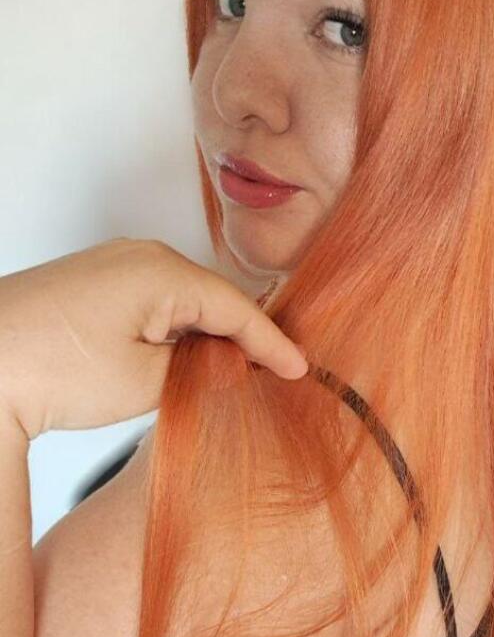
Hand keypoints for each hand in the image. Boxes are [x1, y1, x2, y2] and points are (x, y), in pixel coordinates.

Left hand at [0, 238, 306, 440]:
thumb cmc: (51, 370)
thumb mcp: (148, 381)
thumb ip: (203, 369)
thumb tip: (229, 367)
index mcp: (162, 271)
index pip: (237, 309)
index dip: (273, 344)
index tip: (300, 370)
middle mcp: (140, 255)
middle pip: (214, 298)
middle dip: (244, 336)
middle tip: (277, 373)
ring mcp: (113, 264)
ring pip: (184, 300)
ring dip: (208, 334)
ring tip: (237, 372)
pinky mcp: (93, 281)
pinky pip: (154, 299)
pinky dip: (177, 328)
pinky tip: (186, 358)